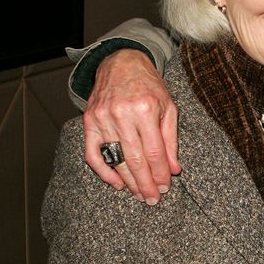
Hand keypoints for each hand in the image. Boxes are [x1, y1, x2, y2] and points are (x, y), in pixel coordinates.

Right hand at [83, 49, 179, 203]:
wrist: (122, 63)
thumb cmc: (149, 86)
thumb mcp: (168, 107)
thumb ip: (171, 139)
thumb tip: (174, 169)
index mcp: (146, 109)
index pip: (154, 151)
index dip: (160, 173)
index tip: (166, 187)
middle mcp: (122, 114)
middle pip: (135, 159)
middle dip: (145, 183)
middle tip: (153, 199)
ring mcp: (102, 118)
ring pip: (115, 159)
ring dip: (128, 181)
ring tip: (139, 194)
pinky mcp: (88, 121)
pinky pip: (93, 154)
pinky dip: (104, 172)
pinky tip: (117, 183)